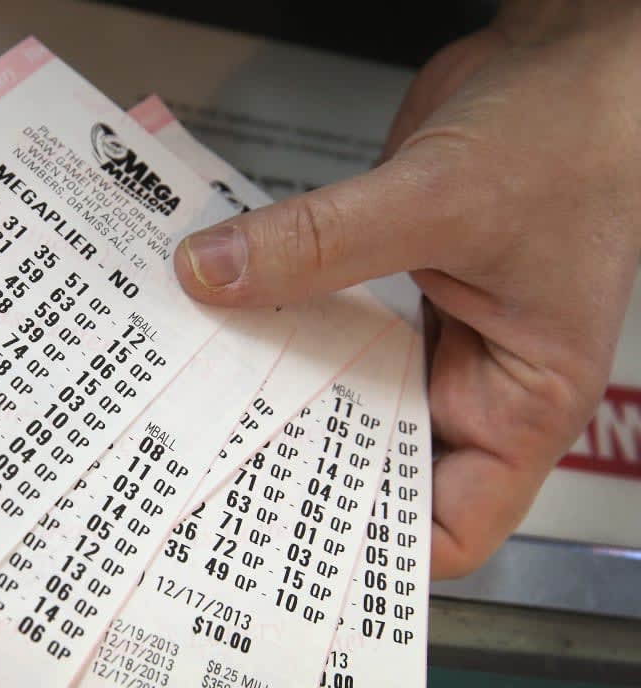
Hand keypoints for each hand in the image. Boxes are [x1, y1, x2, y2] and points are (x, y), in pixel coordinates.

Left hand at [173, 0, 639, 577]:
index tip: (284, 556)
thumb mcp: (444, 199)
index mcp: (520, 404)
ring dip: (270, 392)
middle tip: (203, 480)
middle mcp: (468, 384)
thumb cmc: (572, 136)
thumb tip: (215, 275)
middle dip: (296, 471)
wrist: (569, 57)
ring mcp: (423, 340)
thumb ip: (323, 242)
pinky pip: (319, 327)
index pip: (448, 530)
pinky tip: (215, 325)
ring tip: (188, 410)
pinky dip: (273, 327)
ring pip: (334, 394)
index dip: (373, 557)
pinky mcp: (385, 291)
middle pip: (370, 465)